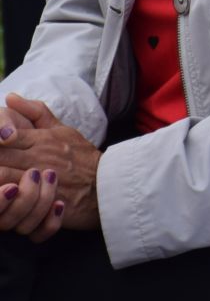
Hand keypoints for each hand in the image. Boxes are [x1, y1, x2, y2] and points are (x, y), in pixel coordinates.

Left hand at [0, 95, 99, 228]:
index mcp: (42, 140)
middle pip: (0, 157)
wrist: (107, 184)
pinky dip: (6, 197)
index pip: (4, 136)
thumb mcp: (62, 129)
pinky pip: (16, 201)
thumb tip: (10, 97)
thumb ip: (36, 112)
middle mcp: (39, 159)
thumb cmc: (82, 157)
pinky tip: (3, 195)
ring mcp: (41, 182)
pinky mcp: (43, 203)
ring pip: (3, 178)